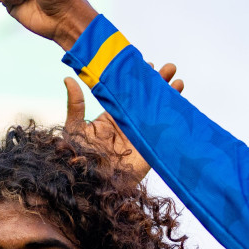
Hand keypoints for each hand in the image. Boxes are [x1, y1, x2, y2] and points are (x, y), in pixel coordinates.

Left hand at [65, 62, 183, 181]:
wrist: (91, 183)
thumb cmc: (78, 158)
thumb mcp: (74, 128)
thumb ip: (75, 104)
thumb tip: (68, 78)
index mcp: (110, 119)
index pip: (127, 96)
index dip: (138, 82)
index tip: (148, 65)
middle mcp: (126, 126)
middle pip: (145, 101)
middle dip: (158, 84)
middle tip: (170, 68)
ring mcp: (139, 137)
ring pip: (156, 113)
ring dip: (168, 98)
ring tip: (178, 81)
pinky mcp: (149, 150)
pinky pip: (163, 133)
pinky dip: (173, 119)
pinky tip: (180, 104)